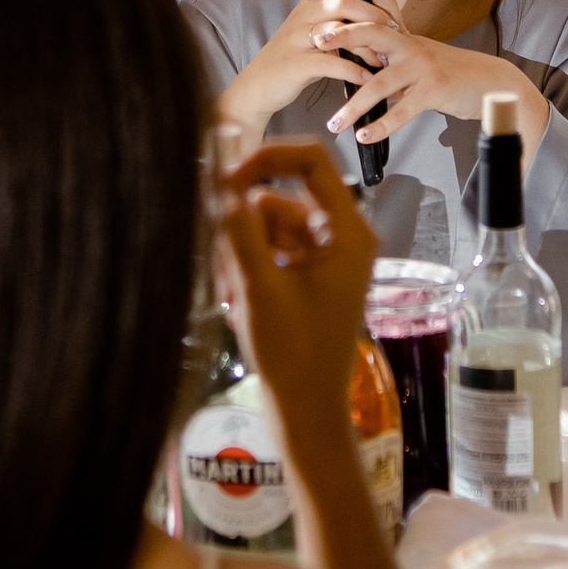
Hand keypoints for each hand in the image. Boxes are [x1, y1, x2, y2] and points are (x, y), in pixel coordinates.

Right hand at [215, 0, 396, 148]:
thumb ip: (333, 12)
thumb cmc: (294, 54)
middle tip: (394, 28)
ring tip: (383, 57)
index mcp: (306, 3)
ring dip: (368, 44)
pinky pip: (331, 64)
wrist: (259, 85)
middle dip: (373, 14)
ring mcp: (297, 40)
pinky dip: (354, 71)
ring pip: (338, 31)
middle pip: (340, 2)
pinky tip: (367, 78)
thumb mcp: (309, 26)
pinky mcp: (297, 65)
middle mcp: (301, 16)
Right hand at [220, 142, 378, 423]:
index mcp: (348, 232)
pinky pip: (269, 249)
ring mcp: (324, 257)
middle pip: (280, 198)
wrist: (305, 410)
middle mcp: (341, 236)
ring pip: (267, 225)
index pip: (310, 161)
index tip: (222, 179)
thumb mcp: (258, 286)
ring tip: (233, 296)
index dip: (265, 158)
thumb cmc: (292, 353)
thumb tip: (219, 182)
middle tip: (226, 270)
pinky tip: (237, 302)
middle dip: (244, 227)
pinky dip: (248, 268)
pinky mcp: (307, 275)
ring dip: (241, 252)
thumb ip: (238, 229)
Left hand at [317, 20, 551, 163]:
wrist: (491, 84)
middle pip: (374, 33)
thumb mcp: (421, 61)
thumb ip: (393, 63)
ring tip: (334, 124)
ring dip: (354, 106)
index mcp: (406, 38)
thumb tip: (363, 72)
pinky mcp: (434, 89)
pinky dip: (381, 125)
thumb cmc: (453, 74)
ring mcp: (423, 66)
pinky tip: (364, 136)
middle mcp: (413, 45)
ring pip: (381, 83)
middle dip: (344, 35)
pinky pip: (402, 110)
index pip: (381, 8)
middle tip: (317, 41)